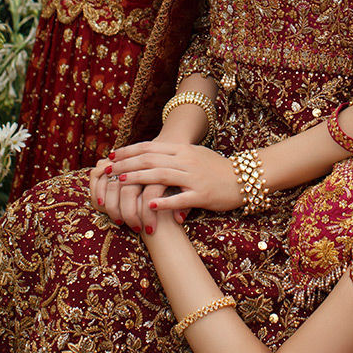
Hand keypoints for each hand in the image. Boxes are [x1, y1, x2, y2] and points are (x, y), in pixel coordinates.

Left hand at [91, 141, 241, 232]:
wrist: (245, 178)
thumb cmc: (217, 168)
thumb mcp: (194, 155)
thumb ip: (174, 156)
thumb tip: (150, 158)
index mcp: (183, 149)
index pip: (150, 147)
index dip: (129, 151)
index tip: (112, 156)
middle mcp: (186, 160)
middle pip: (151, 159)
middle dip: (127, 164)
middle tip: (108, 169)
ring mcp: (194, 177)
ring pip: (162, 175)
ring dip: (139, 178)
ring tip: (122, 182)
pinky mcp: (202, 195)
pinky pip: (181, 198)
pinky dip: (165, 201)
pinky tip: (151, 205)